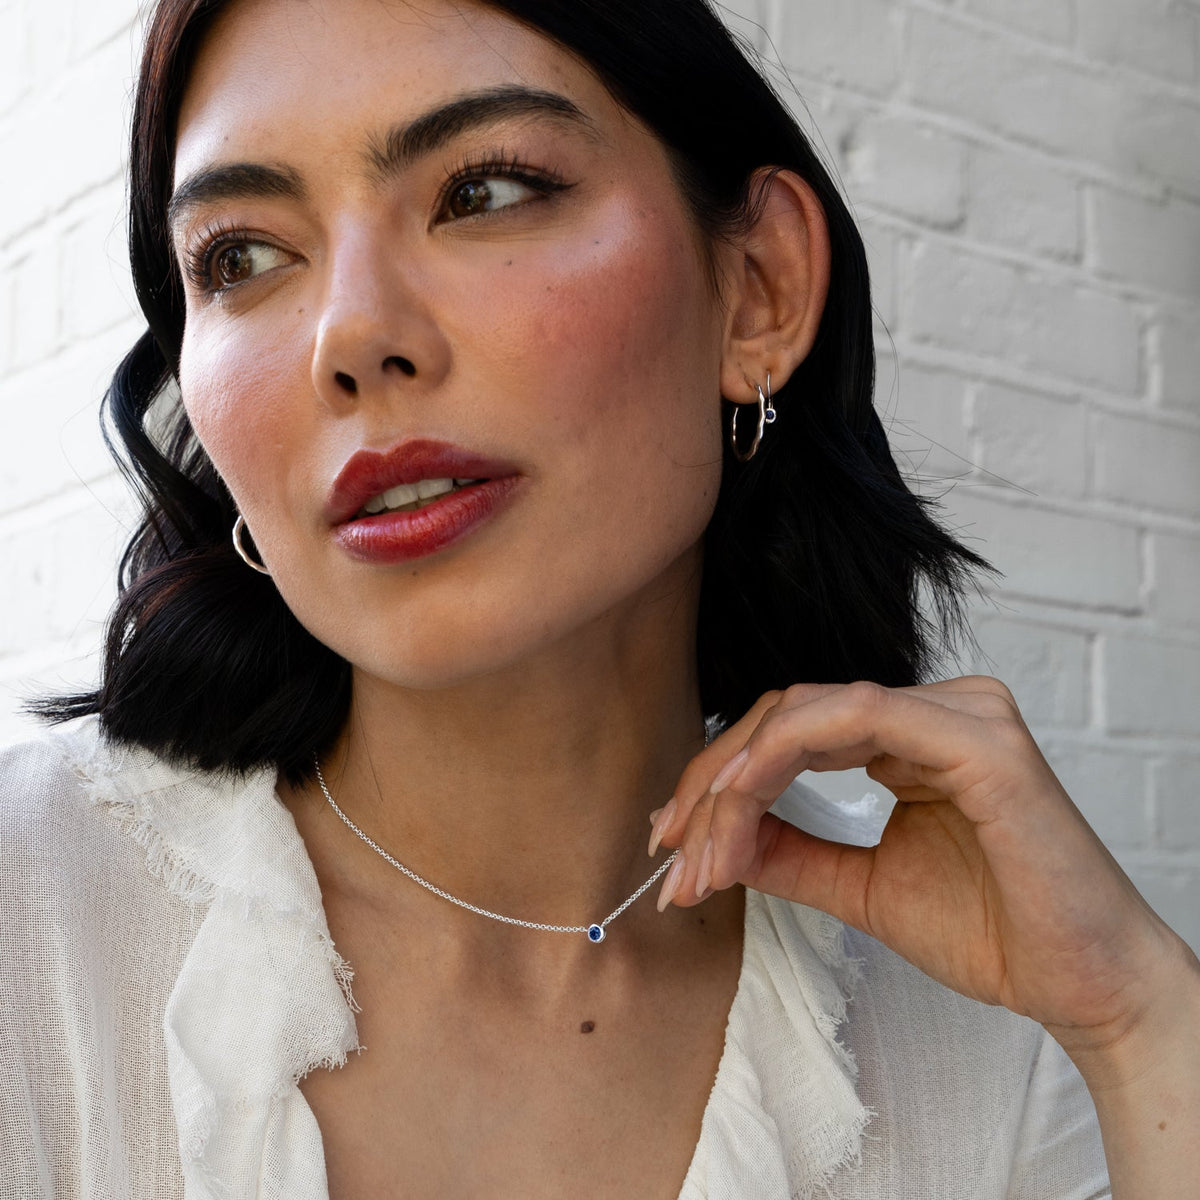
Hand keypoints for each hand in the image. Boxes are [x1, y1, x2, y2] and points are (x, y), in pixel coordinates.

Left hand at [649, 678, 1193, 1060]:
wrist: (1081, 985)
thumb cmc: (992, 931)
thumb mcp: (861, 887)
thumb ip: (792, 852)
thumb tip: (715, 839)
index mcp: (912, 735)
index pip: (792, 731)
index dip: (721, 779)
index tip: (672, 841)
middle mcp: (935, 708)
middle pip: (786, 716)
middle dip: (714, 783)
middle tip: (669, 848)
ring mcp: (960, 713)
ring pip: (805, 715)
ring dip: (736, 779)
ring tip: (698, 849)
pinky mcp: (977, 737)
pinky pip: (856, 719)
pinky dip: (783, 754)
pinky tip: (742, 801)